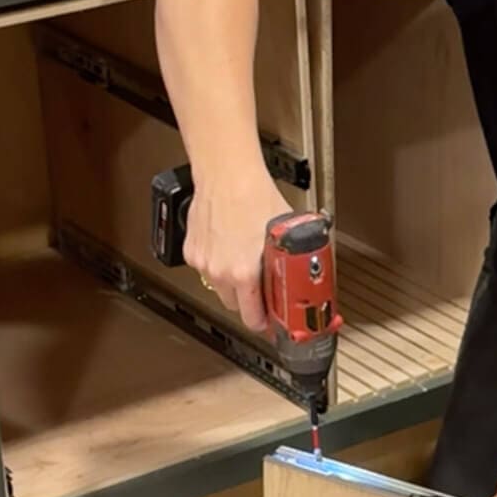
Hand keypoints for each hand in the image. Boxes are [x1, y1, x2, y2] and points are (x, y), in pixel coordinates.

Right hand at [181, 167, 285, 330]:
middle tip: (262, 288)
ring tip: (244, 258)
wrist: (227, 175)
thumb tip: (305, 274)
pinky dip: (217, 262)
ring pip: (220, 286)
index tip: (272, 322)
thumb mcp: (286, 234)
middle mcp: (220, 272)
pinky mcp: (192, 251)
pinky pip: (206, 268)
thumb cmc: (255, 196)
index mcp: (244, 273)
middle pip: (236, 305)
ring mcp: (204, 263)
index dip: (266, 322)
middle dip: (250, 300)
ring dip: (233, 280)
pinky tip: (229, 244)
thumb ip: (292, 261)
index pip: (253, 319)